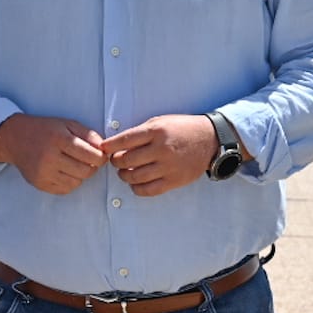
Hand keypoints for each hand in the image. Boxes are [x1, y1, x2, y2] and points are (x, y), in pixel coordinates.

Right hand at [0, 115, 104, 194]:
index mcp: (59, 139)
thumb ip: (87, 134)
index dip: (100, 157)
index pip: (91, 155)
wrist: (15, 138)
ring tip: (75, 164)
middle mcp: (50, 157)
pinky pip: (65, 189)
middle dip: (92, 166)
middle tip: (89, 160)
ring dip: (81, 175)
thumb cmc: (43, 130)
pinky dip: (70, 182)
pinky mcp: (40, 183)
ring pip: (77, 182)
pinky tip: (65, 171)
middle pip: (85, 171)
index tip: (100, 155)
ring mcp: (44, 173)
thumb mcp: (66, 124)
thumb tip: (103, 148)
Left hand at [99, 114, 215, 196]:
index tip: (103, 148)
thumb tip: (117, 143)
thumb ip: (141, 132)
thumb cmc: (182, 129)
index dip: (110, 146)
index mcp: (156, 131)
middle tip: (115, 160)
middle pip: (127, 160)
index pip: (125, 140)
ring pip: (135, 177)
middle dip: (115, 161)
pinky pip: (149, 190)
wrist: (210, 139)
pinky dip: (137, 188)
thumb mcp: (161, 122)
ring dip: (124, 176)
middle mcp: (161, 149)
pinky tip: (135, 183)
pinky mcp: (174, 180)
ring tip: (124, 172)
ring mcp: (168, 166)